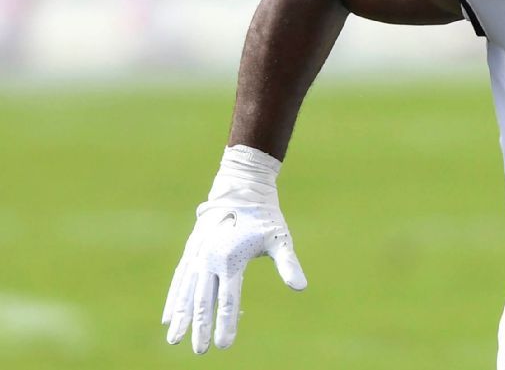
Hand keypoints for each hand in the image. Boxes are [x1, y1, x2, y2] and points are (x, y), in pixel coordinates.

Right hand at [162, 145, 306, 353]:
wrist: (241, 189)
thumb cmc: (265, 217)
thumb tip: (300, 287)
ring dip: (180, 317)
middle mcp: (210, 260)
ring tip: (174, 339)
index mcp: (231, 259)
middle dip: (201, 327)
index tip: (224, 346)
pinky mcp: (192, 252)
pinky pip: (179, 279)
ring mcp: (198, 256)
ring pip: (186, 292)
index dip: (226, 324)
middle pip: (203, 300)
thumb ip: (288, 264)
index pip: (228, 300)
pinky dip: (172, 299)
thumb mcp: (279, 239)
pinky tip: (167, 317)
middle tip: (200, 351)